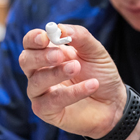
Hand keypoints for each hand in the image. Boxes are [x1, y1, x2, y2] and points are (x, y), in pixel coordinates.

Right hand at [20, 24, 126, 138]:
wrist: (114, 101)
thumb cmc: (101, 74)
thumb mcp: (95, 51)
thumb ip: (80, 37)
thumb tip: (60, 28)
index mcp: (48, 54)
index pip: (30, 43)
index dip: (34, 38)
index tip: (45, 37)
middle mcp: (39, 72)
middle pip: (25, 60)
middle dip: (40, 56)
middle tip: (59, 55)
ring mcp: (41, 93)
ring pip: (36, 82)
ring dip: (56, 73)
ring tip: (77, 67)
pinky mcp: (47, 112)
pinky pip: (52, 102)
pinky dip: (72, 92)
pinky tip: (91, 85)